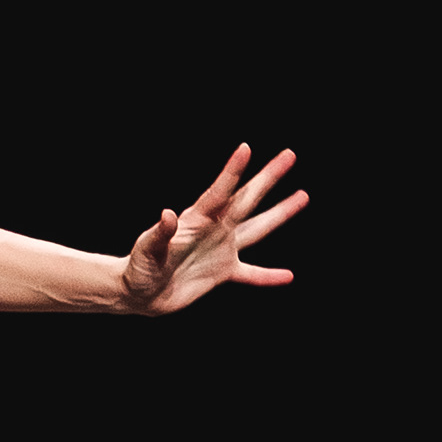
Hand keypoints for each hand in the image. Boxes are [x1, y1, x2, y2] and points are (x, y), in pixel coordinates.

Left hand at [119, 145, 307, 314]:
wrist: (139, 293)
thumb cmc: (138, 268)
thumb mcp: (146, 250)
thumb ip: (159, 234)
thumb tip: (168, 214)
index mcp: (196, 220)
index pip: (219, 192)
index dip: (232, 171)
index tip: (246, 148)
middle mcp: (214, 229)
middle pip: (247, 199)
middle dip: (268, 177)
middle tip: (289, 154)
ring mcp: (222, 249)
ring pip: (258, 228)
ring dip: (280, 213)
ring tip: (302, 196)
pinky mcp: (224, 273)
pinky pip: (252, 274)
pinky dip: (269, 276)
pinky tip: (288, 276)